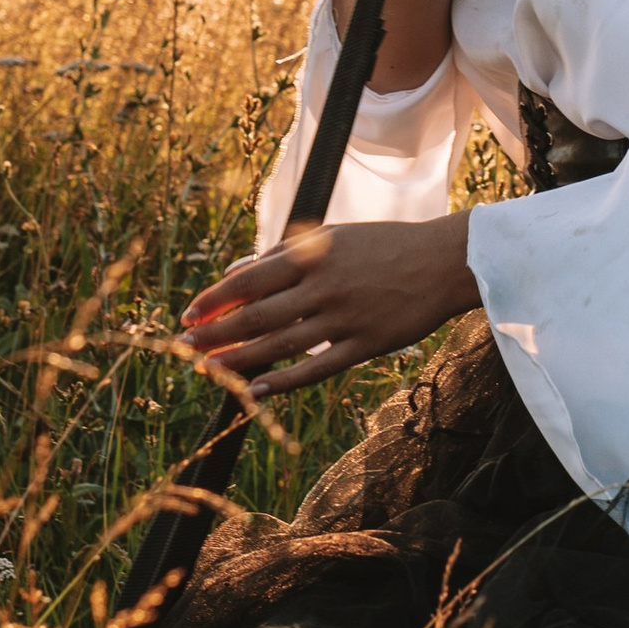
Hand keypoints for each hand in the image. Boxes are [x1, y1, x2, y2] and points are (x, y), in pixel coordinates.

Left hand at [181, 214, 478, 395]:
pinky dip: (284, 380)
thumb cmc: (384, 245)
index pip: (250, 280)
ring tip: (207, 370)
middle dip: (216, 333)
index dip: (215, 299)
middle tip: (185, 346)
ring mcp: (345, 318)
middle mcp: (324, 287)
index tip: (188, 314)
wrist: (444, 262)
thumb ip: (285, 254)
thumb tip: (237, 272)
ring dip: (239, 359)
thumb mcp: (334, 237)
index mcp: (313, 255)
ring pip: (281, 344)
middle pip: (257, 314)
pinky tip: (256, 390)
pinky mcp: (365, 344)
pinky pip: (317, 368)